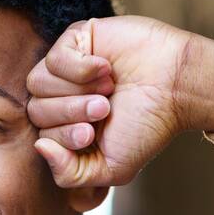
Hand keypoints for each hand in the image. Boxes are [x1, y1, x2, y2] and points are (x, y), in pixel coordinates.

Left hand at [26, 16, 194, 187]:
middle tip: (105, 109)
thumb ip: (71, 174)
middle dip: (70, 114)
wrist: (177, 87)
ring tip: (107, 91)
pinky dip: (80, 69)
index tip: (93, 133)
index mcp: (68, 127)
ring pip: (38, 83)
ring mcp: (66, 67)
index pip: (41, 135)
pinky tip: (106, 69)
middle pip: (36, 109)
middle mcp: (63, 97)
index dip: (63, 137)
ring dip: (76, 92)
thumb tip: (40, 147)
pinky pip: (55, 59)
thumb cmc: (148, 126)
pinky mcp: (75, 40)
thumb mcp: (112, 168)